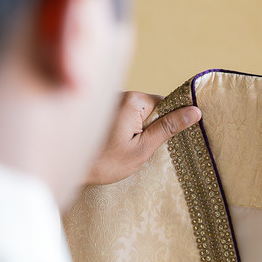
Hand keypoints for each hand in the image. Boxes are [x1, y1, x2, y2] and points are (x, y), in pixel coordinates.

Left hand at [85, 91, 201, 184]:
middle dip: (148, 127)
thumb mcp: (142, 149)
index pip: (165, 104)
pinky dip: (122, 128)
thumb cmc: (105, 162)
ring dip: (134, 128)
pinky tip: (111, 143)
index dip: (166, 124)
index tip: (158, 141)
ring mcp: (108, 99)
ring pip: (135, 112)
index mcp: (133, 100)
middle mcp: (120, 93)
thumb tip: (195, 112)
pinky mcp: (99, 109)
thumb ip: (168, 128)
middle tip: (136, 148)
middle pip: (149, 107)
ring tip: (120, 148)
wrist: (66, 168)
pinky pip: (122, 114)